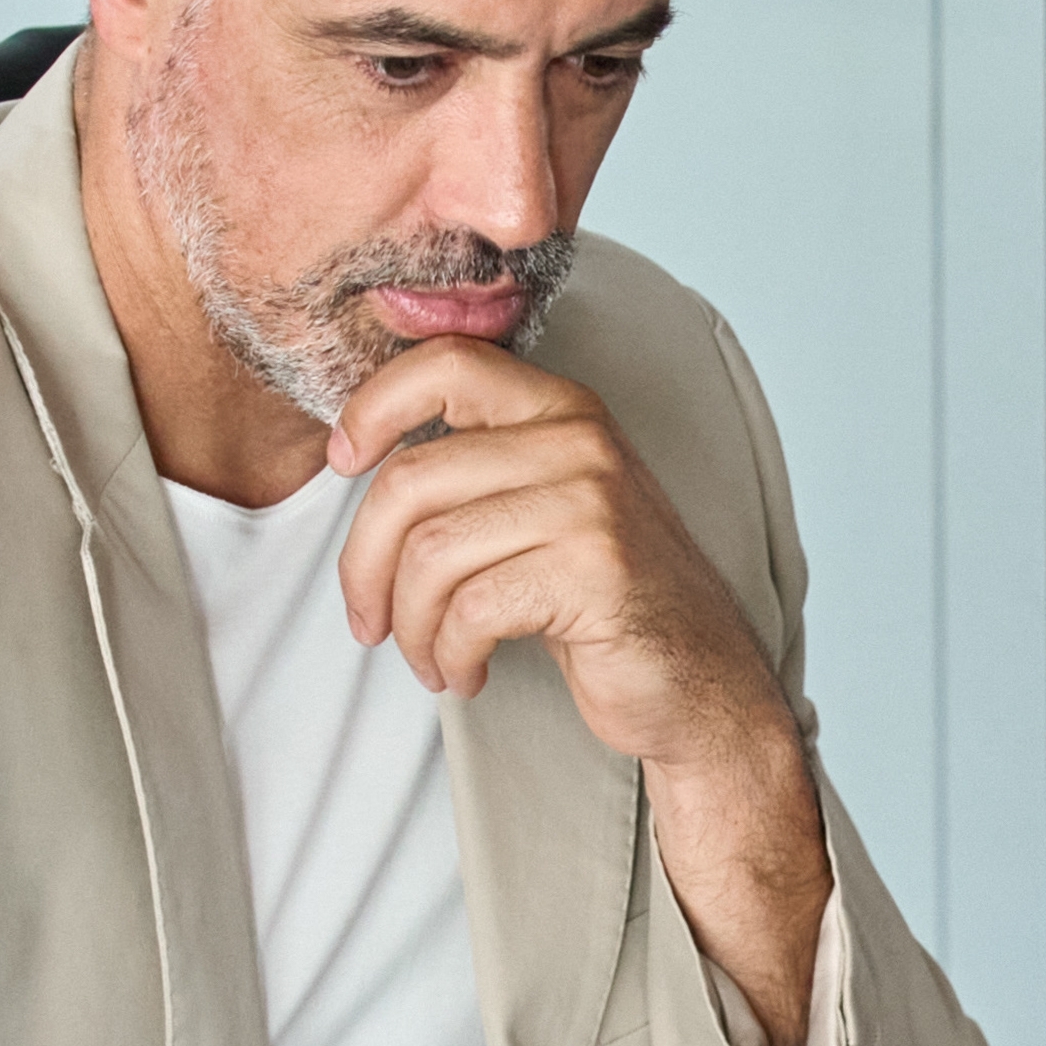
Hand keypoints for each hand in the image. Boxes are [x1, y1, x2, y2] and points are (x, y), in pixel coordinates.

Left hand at [329, 337, 827, 1045]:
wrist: (704, 681)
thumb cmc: (609, 602)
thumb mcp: (549, 507)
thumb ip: (479, 466)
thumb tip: (360, 460)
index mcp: (562, 409)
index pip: (443, 364)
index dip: (373, 407)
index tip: (341, 463)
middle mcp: (578, 442)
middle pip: (411, 480)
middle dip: (364, 564)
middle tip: (366, 620)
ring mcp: (590, 504)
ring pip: (432, 553)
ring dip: (411, 624)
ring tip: (429, 658)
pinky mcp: (593, 573)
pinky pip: (472, 609)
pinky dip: (451, 654)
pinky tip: (467, 674)